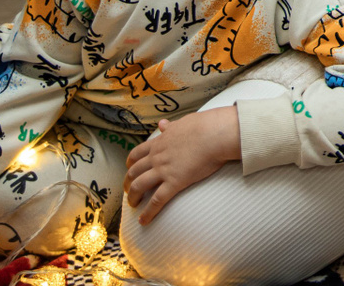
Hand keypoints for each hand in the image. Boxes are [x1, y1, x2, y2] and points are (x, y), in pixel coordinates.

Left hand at [125, 106, 241, 224]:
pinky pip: (157, 201)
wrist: (215, 134)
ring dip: (133, 197)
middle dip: (128, 183)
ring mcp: (164, 170)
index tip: (129, 169)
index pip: (137, 154)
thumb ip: (170, 126)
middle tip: (128, 191)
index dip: (130, 163)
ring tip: (133, 205)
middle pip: (134, 172)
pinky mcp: (174, 182)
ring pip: (140, 186)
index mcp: (159, 142)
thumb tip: (162, 124)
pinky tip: (143, 221)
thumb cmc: (204, 126)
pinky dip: (148, 212)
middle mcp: (157, 157)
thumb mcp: (183, 123)